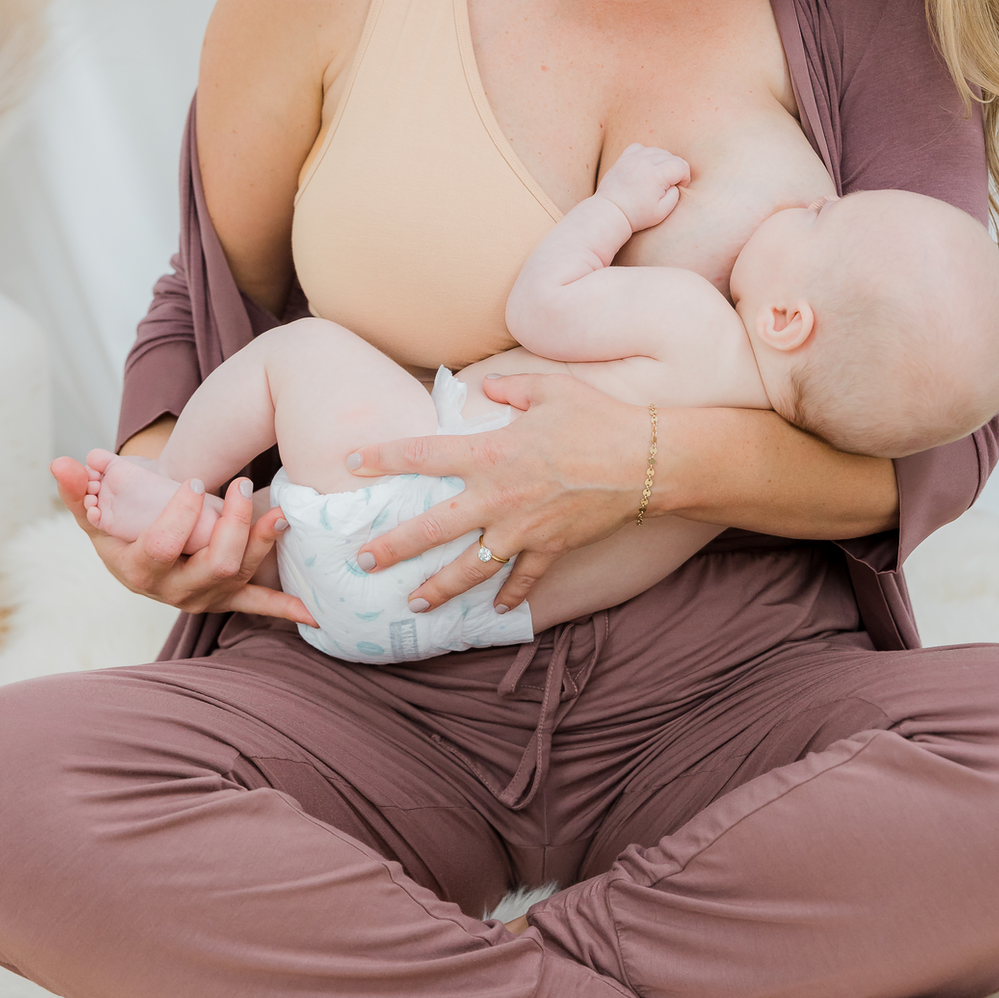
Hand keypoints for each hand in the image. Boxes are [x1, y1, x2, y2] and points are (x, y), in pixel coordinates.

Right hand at [50, 457, 313, 623]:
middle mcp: (173, 591)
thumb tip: (61, 461)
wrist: (141, 559)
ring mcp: (204, 596)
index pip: (161, 547)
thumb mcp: (95, 515)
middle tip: (240, 486)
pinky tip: (314, 613)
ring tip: (279, 512)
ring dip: (263, 545)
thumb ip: (77, 490)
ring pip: (239, 575)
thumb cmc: (119, 532)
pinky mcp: (228, 597)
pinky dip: (286, 609)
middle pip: (212, 566)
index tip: (194, 483)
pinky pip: (259, 606)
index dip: (179, 517)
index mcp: (138, 570)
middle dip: (232, 527)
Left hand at [345, 374, 648, 612]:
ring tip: (413, 602)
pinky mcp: (551, 548)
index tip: (352, 464)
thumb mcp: (549, 389)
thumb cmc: (598, 418)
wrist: (646, 462)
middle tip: (362, 561)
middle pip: (431, 528)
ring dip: (438, 588)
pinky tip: (497, 608)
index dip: (383, 458)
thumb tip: (486, 390)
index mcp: (488, 454)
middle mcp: (496, 497)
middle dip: (392, 547)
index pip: (422, 455)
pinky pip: (524, 579)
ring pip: (469, 568)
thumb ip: (510, 389)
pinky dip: (511, 595)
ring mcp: (522, 530)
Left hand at [596, 143, 690, 231]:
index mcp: (656, 176)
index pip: (681, 166)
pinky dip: (646, 154)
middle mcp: (644, 163)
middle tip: (670, 185)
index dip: (685, 177)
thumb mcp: (662, 212)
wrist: (610, 212)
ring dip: (663, 161)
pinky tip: (645, 166)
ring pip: (657, 150)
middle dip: (676, 170)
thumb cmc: (636, 216)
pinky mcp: (623, 159)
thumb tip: (675, 183)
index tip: (680, 187)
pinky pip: (639, 148)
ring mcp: (632, 159)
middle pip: (670, 157)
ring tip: (659, 176)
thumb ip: (674, 195)